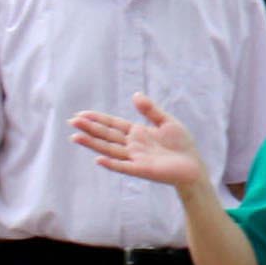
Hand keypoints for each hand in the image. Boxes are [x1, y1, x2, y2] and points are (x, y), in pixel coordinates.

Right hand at [73, 93, 207, 190]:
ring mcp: (135, 158)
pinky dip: (111, 164)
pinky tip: (98, 159)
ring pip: (109, 149)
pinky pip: (124, 167)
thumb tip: (135, 94)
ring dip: (93, 144)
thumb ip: (150, 110)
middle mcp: (132, 146)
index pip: (113, 125)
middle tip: (72, 121)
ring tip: (76, 137)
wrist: (194, 165)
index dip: (97, 119)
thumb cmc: (182, 145)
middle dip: (89, 128)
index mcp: (137, 133)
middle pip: (107, 135)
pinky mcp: (142, 170)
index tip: (80, 114)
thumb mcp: (166, 122)